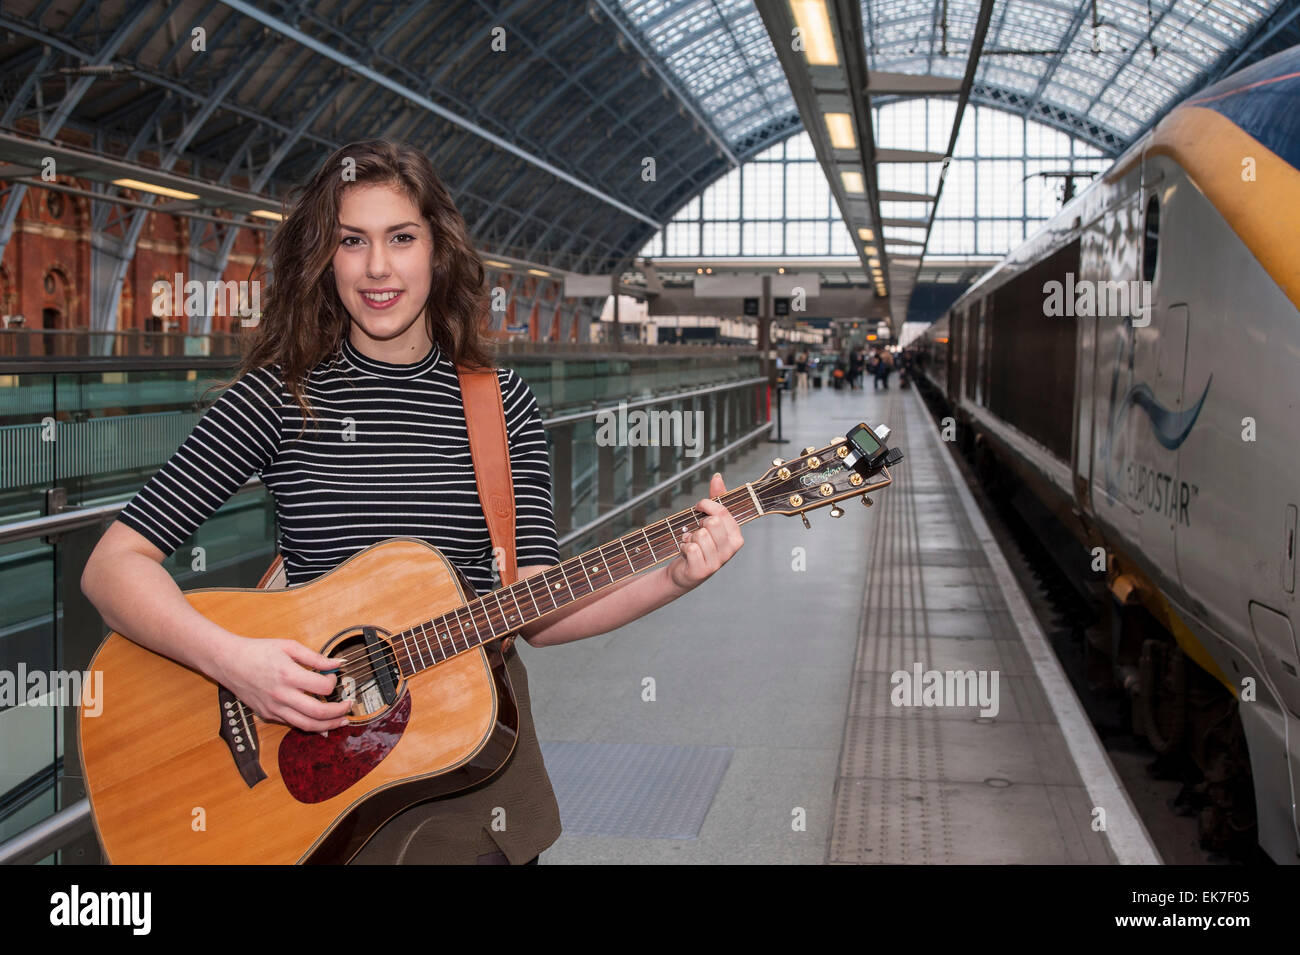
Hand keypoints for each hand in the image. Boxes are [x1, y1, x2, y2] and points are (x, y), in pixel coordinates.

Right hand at [214, 635, 352, 732]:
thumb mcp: (289, 646)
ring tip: (341, 722)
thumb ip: (315, 657)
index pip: (322, 687)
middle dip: (339, 712)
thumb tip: (337, 663)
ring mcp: (274, 708)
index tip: (334, 678)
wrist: (228, 662)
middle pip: (318, 712)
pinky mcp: (268, 715)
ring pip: (306, 725)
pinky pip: (292, 724)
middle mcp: (281, 695)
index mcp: (288, 675)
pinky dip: (309, 726)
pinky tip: (321, 725)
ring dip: (328, 726)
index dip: (334, 683)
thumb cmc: (258, 651)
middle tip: (349, 707)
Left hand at [668, 472, 743, 592]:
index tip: (699, 507)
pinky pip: (691, 548)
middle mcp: (730, 551)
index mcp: (736, 537)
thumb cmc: (698, 544)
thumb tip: (717, 477)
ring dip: (689, 537)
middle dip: (698, 523)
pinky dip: (683, 547)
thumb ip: (715, 499)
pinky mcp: (702, 571)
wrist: (683, 572)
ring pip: (700, 535)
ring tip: (691, 543)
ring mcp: (717, 562)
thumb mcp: (708, 521)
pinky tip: (686, 553)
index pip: (723, 512)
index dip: (707, 505)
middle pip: (712, 522)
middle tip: (696, 530)